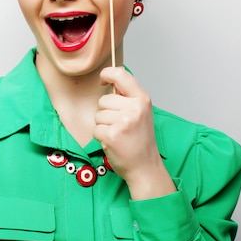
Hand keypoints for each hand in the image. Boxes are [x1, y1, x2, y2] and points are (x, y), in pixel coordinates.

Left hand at [94, 67, 175, 199]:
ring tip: (118, 134)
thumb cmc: (140, 140)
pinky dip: (100, 136)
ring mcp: (123, 122)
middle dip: (106, 112)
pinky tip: (114, 142)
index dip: (107, 74)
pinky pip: (95, 128)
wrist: (145, 166)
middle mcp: (134, 108)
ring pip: (98, 114)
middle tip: (121, 125)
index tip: (103, 80)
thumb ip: (127, 97)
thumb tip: (110, 79)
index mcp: (142, 100)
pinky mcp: (111, 135)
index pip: (121, 74)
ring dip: (103, 125)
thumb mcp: (141, 112)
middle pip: (104, 99)